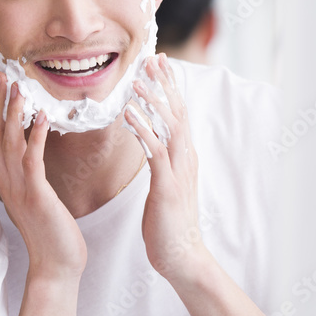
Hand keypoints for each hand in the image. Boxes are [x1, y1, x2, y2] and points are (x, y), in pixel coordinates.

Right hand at [0, 73, 85, 277]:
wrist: (55, 266)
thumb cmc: (51, 233)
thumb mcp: (34, 198)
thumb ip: (28, 175)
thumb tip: (29, 155)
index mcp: (3, 180)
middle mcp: (4, 181)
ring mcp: (17, 188)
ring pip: (8, 143)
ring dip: (13, 112)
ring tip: (18, 87)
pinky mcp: (35, 195)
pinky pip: (32, 160)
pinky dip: (35, 136)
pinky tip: (42, 117)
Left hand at [123, 54, 209, 286]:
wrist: (181, 257)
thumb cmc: (168, 223)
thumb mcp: (165, 185)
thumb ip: (162, 162)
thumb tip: (154, 143)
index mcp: (184, 157)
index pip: (178, 114)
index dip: (170, 88)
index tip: (159, 64)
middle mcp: (186, 159)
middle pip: (178, 112)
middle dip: (166, 84)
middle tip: (153, 58)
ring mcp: (179, 171)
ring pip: (169, 127)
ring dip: (153, 101)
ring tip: (138, 80)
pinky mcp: (168, 186)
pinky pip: (156, 151)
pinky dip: (143, 130)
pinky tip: (129, 114)